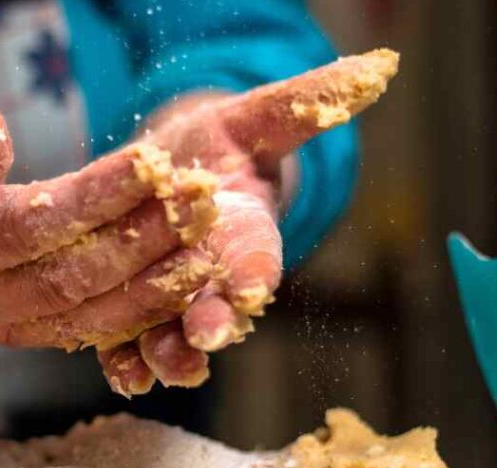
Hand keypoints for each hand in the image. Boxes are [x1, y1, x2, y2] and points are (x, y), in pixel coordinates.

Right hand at [0, 96, 212, 339]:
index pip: (34, 223)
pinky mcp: (24, 337)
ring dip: (155, 282)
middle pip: (74, 275)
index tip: (152, 163)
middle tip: (200, 199)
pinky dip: (140, 313)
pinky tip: (184, 284)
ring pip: (90, 313)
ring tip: (209, 243)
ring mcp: (2, 326)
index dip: (95, 198)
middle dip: (144, 240)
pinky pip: (89, 331)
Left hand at [7, 49, 399, 395]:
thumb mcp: (253, 121)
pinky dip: (125, 363)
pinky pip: (129, 350)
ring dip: (168, 356)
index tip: (252, 287)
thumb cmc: (216, 149)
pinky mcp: (130, 319)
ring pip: (174, 342)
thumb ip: (303, 104)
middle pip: (218, 311)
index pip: (258, 260)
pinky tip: (120, 370)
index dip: (255, 273)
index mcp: (249, 239)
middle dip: (212, 324)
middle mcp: (214, 281)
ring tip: (156, 366)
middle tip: (204, 335)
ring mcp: (173, 306)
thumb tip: (377, 68)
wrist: (168, 182)